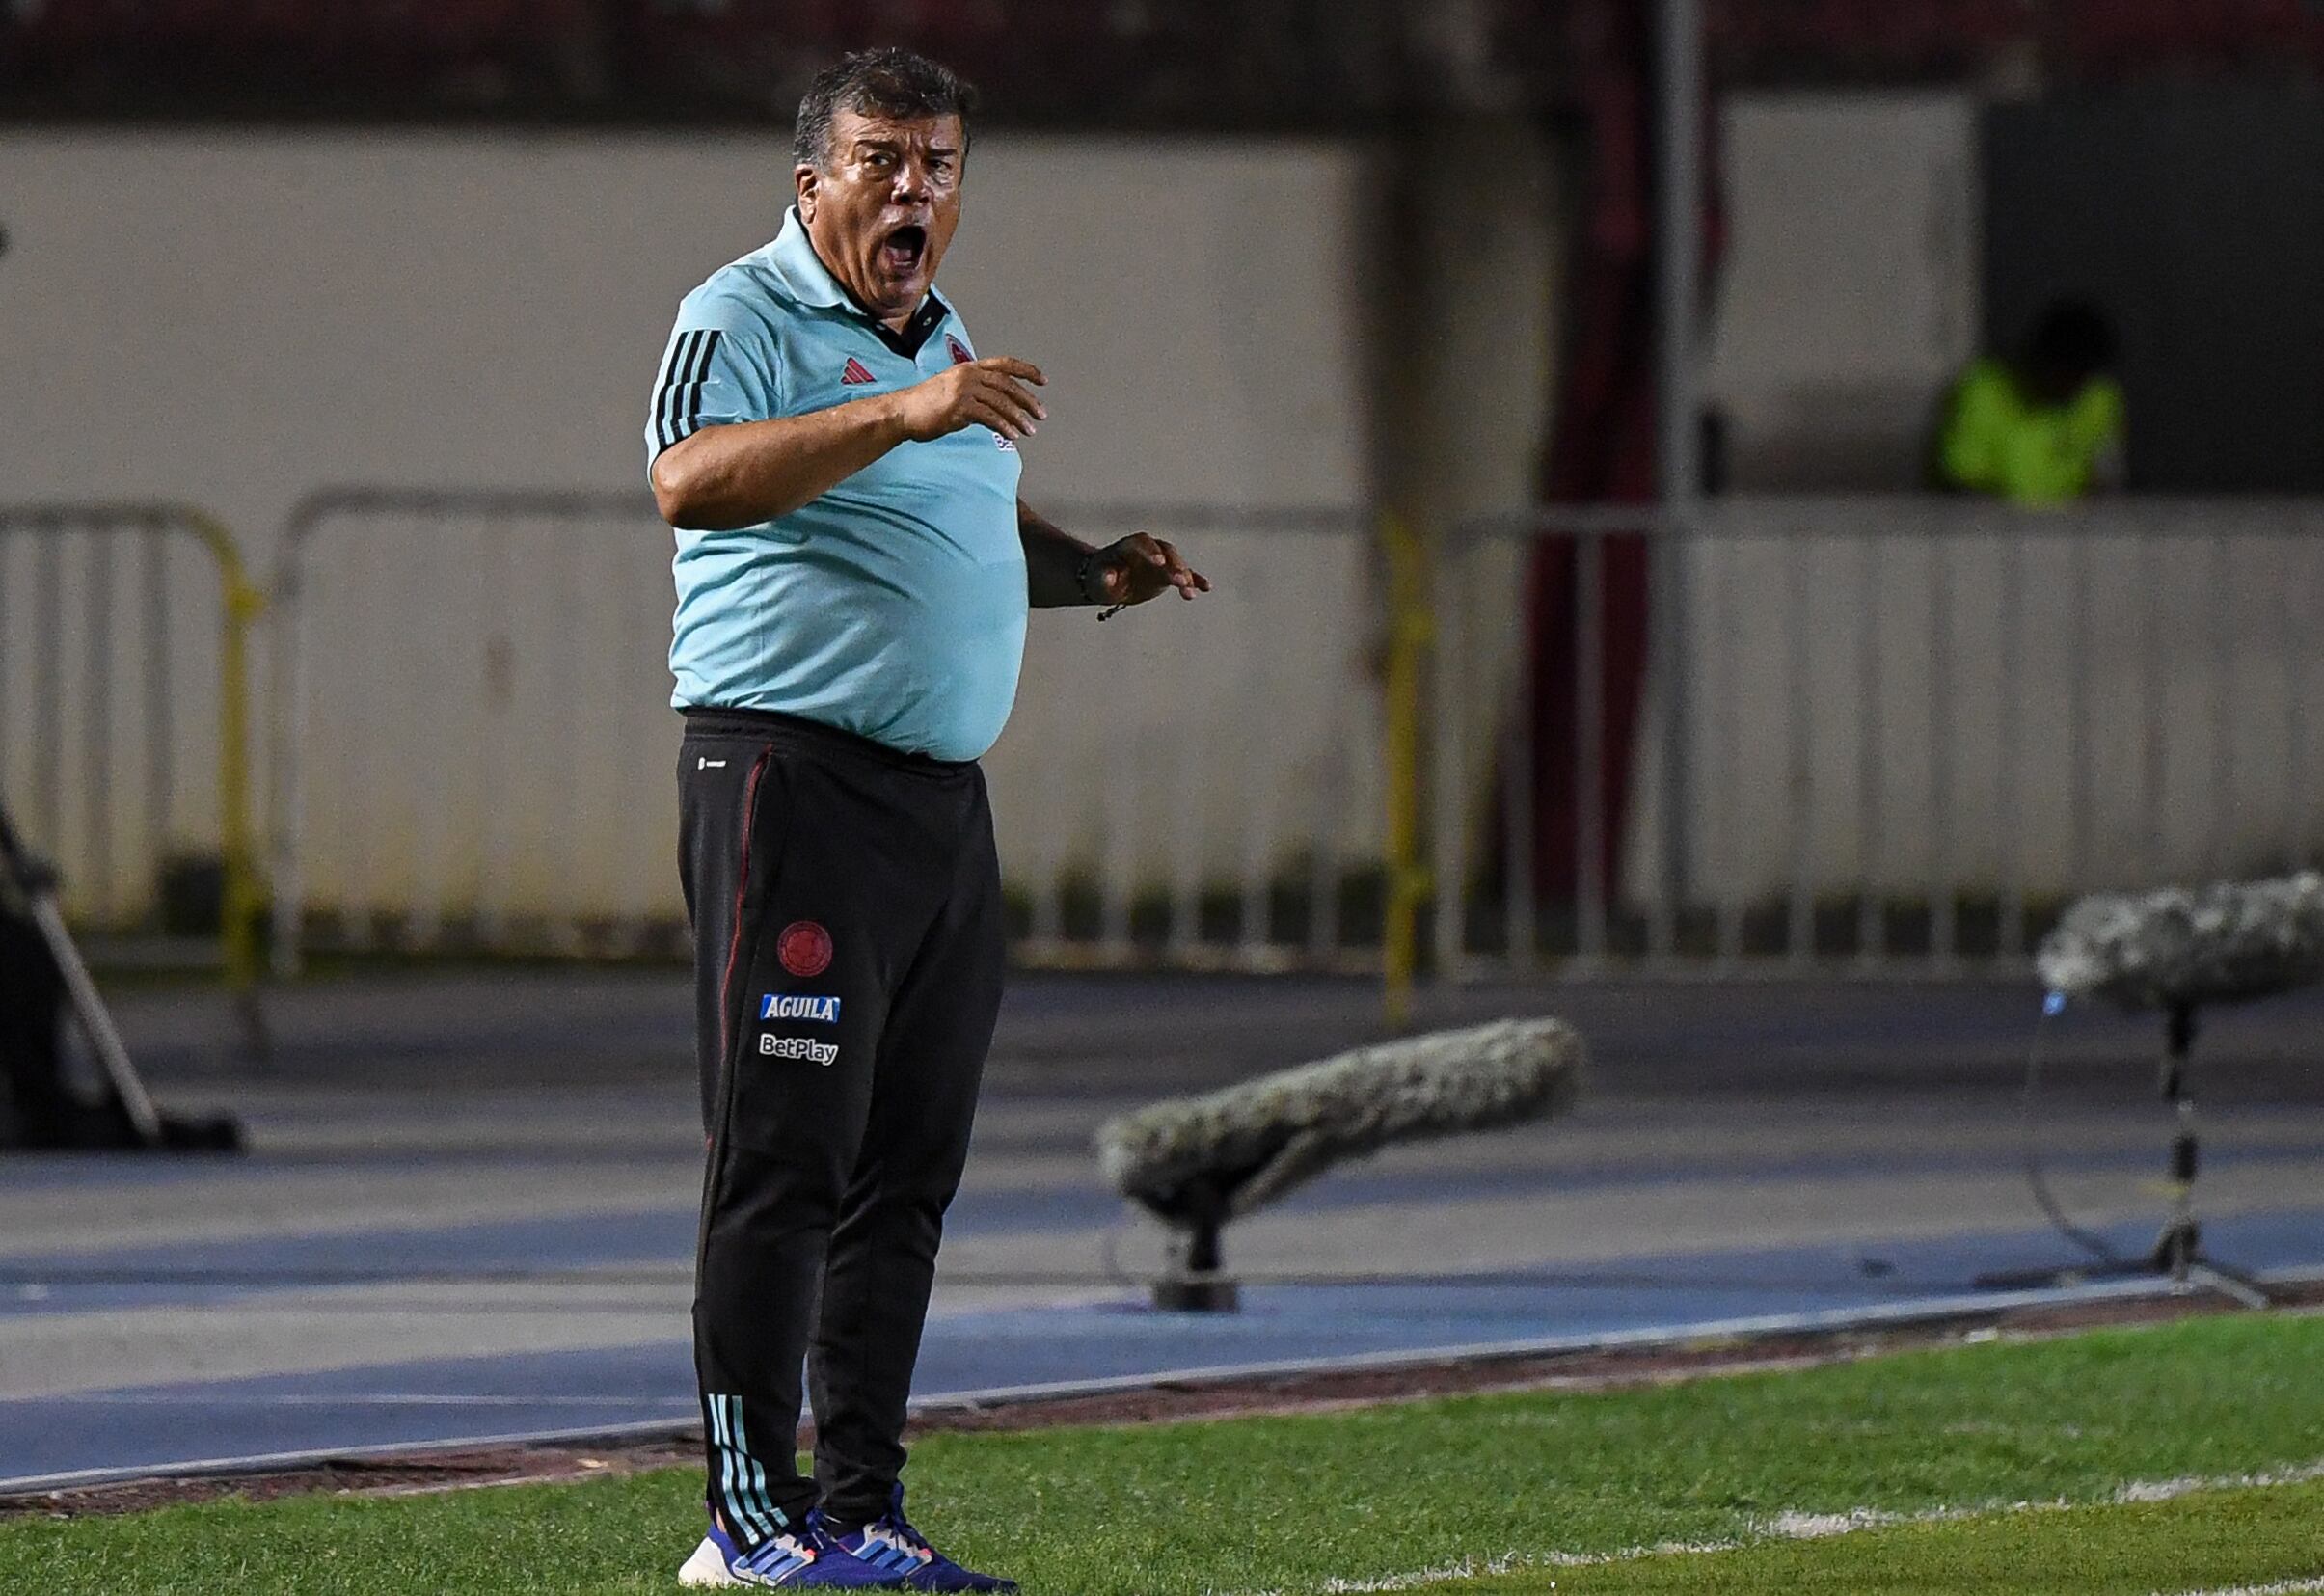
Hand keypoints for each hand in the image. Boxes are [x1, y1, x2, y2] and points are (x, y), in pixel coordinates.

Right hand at [889, 357, 1046, 442]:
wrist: (902, 412)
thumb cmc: (926, 405)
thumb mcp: (953, 390)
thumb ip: (975, 392)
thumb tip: (995, 407)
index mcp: (969, 368)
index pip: (1004, 364)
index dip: (1025, 371)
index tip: (1043, 381)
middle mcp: (968, 375)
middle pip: (1007, 384)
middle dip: (1027, 399)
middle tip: (1042, 414)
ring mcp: (963, 390)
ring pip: (1001, 402)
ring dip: (1019, 417)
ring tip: (1030, 431)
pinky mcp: (958, 408)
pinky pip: (989, 417)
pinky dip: (1004, 426)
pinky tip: (1012, 436)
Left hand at [1090, 533, 1210, 606]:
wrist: (1108, 584)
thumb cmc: (1099, 578)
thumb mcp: (1099, 579)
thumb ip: (1104, 576)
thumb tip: (1109, 576)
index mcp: (1130, 545)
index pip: (1143, 542)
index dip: (1152, 550)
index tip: (1159, 562)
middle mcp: (1149, 550)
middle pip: (1166, 552)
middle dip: (1174, 565)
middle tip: (1180, 581)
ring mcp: (1161, 561)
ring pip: (1177, 565)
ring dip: (1185, 577)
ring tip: (1189, 593)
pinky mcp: (1168, 574)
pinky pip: (1185, 576)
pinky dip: (1195, 581)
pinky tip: (1207, 588)